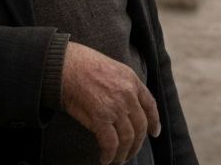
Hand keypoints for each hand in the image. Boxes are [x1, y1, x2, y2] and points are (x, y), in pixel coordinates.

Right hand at [60, 42, 159, 164]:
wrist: (66, 66)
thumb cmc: (83, 65)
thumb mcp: (113, 68)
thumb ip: (123, 85)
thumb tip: (126, 105)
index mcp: (132, 80)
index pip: (150, 105)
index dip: (154, 121)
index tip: (155, 133)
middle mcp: (128, 95)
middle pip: (140, 126)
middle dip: (137, 144)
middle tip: (130, 153)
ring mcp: (116, 108)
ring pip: (127, 138)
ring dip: (124, 153)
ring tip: (118, 160)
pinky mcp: (100, 118)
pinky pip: (110, 143)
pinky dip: (109, 155)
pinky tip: (105, 159)